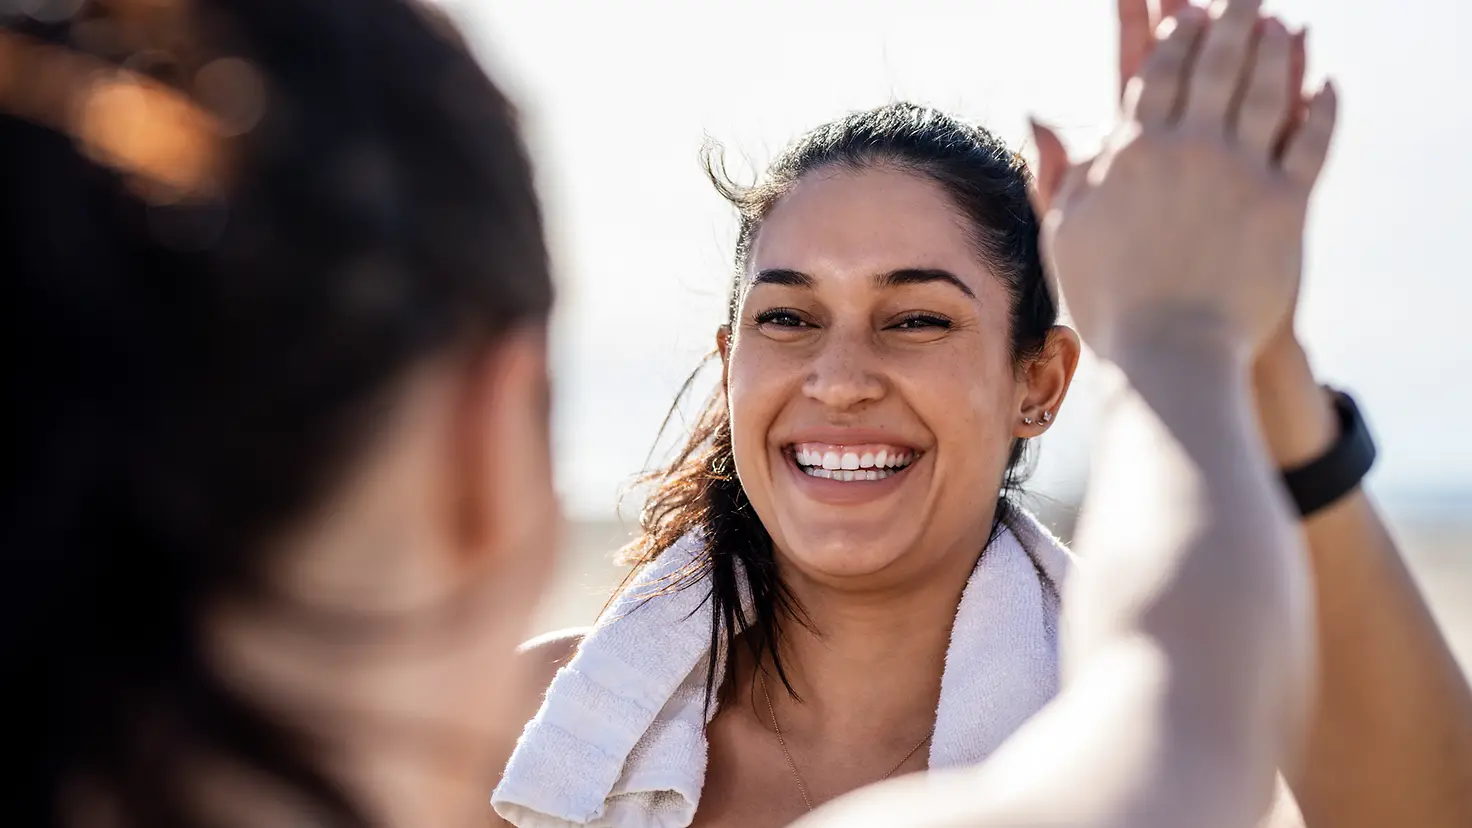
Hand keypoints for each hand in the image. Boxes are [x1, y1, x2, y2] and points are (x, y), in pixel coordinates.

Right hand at [1032, 0, 1337, 363]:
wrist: (1170, 354)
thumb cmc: (1108, 302)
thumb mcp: (1066, 232)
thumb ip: (1058, 170)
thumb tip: (1039, 115)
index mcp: (1133, 152)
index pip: (1156, 73)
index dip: (1174, 36)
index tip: (1186, 13)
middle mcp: (1189, 149)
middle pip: (1215, 63)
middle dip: (1230, 20)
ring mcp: (1241, 172)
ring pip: (1264, 89)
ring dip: (1274, 48)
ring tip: (1281, 23)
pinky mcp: (1285, 203)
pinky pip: (1311, 140)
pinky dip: (1321, 107)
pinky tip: (1325, 85)